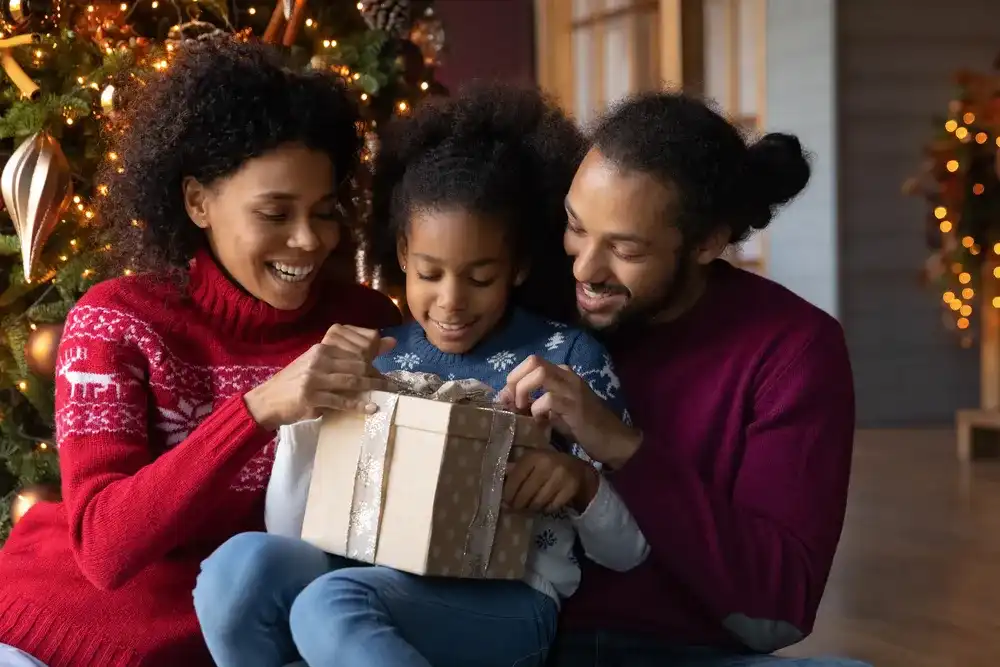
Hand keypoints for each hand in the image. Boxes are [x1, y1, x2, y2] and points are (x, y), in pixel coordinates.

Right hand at [244, 325, 396, 429]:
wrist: (266, 401)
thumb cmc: (294, 384)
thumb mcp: (315, 366)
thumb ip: (340, 361)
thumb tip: (369, 352)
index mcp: (321, 349)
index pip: (354, 352)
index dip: (373, 361)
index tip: (385, 371)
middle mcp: (318, 360)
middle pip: (357, 365)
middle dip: (376, 375)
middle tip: (391, 384)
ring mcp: (314, 378)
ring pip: (352, 381)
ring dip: (373, 388)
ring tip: (387, 392)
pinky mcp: (312, 397)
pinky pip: (341, 401)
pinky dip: (359, 405)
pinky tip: (371, 408)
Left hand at [499, 356, 641, 468]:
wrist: (613, 439)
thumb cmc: (582, 426)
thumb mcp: (554, 411)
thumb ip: (533, 403)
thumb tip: (506, 401)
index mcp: (561, 374)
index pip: (531, 362)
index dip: (514, 377)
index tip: (506, 398)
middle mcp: (567, 376)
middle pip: (533, 361)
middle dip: (515, 381)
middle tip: (512, 403)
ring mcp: (572, 389)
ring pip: (540, 374)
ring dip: (523, 391)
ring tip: (522, 410)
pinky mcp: (575, 406)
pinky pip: (549, 399)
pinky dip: (537, 410)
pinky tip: (539, 422)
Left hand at [503, 449, 598, 513]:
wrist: (576, 468)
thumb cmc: (547, 465)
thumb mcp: (531, 462)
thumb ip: (515, 469)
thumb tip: (497, 479)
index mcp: (533, 456)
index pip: (515, 479)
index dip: (508, 493)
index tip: (505, 501)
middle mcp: (547, 465)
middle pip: (526, 493)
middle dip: (518, 504)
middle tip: (515, 508)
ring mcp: (560, 477)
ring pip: (538, 502)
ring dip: (531, 508)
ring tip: (528, 507)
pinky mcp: (570, 489)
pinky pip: (551, 506)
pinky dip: (545, 509)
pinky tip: (543, 506)